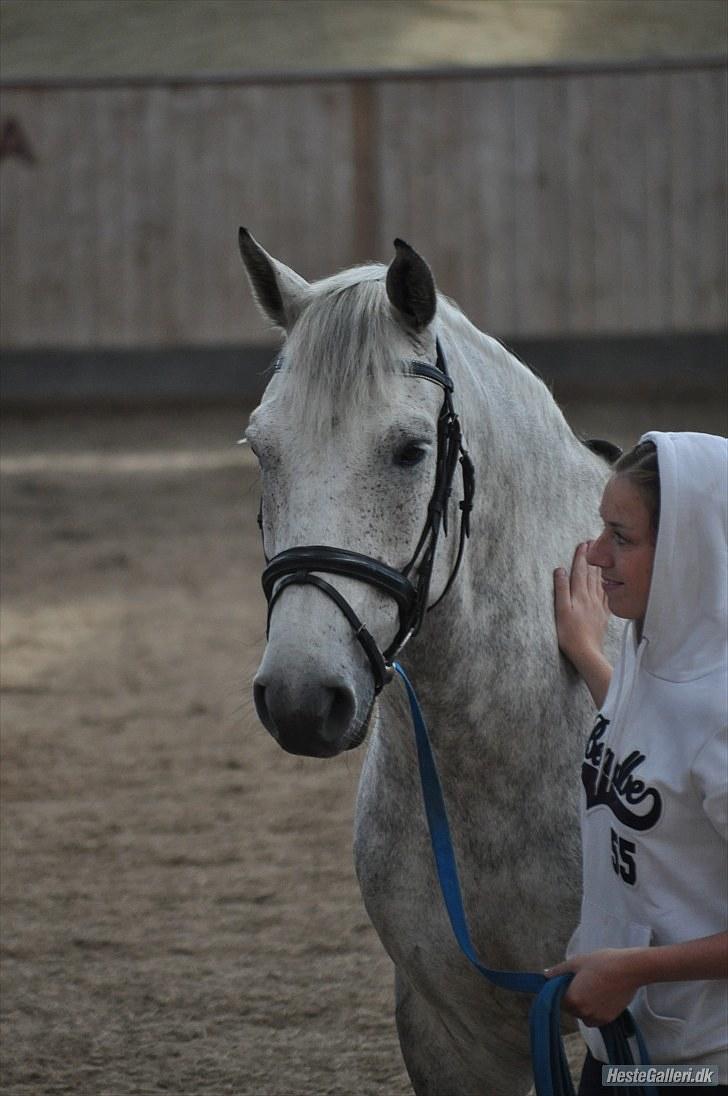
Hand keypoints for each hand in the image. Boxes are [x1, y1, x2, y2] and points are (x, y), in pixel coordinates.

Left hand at [544, 949, 641, 1026]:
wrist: (629, 969)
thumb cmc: (602, 963)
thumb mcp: (577, 962)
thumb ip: (559, 971)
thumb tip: (545, 975)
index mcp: (573, 999)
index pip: (559, 1000)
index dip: (561, 989)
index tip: (568, 980)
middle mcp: (583, 1012)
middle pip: (570, 1008)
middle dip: (572, 996)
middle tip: (582, 980)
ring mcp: (597, 1017)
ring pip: (582, 1014)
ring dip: (583, 1004)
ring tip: (593, 986)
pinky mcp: (608, 1020)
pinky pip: (594, 1018)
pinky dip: (594, 1009)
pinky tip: (601, 994)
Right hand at [554, 542, 609, 668]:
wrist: (587, 652)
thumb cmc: (570, 633)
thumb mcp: (561, 610)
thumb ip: (561, 589)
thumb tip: (560, 570)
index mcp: (580, 595)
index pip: (580, 571)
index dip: (581, 557)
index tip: (583, 544)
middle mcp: (591, 598)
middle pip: (591, 574)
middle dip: (591, 558)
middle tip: (592, 543)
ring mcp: (599, 607)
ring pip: (599, 583)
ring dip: (599, 569)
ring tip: (599, 559)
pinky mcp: (602, 616)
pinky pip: (606, 596)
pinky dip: (606, 586)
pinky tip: (607, 584)